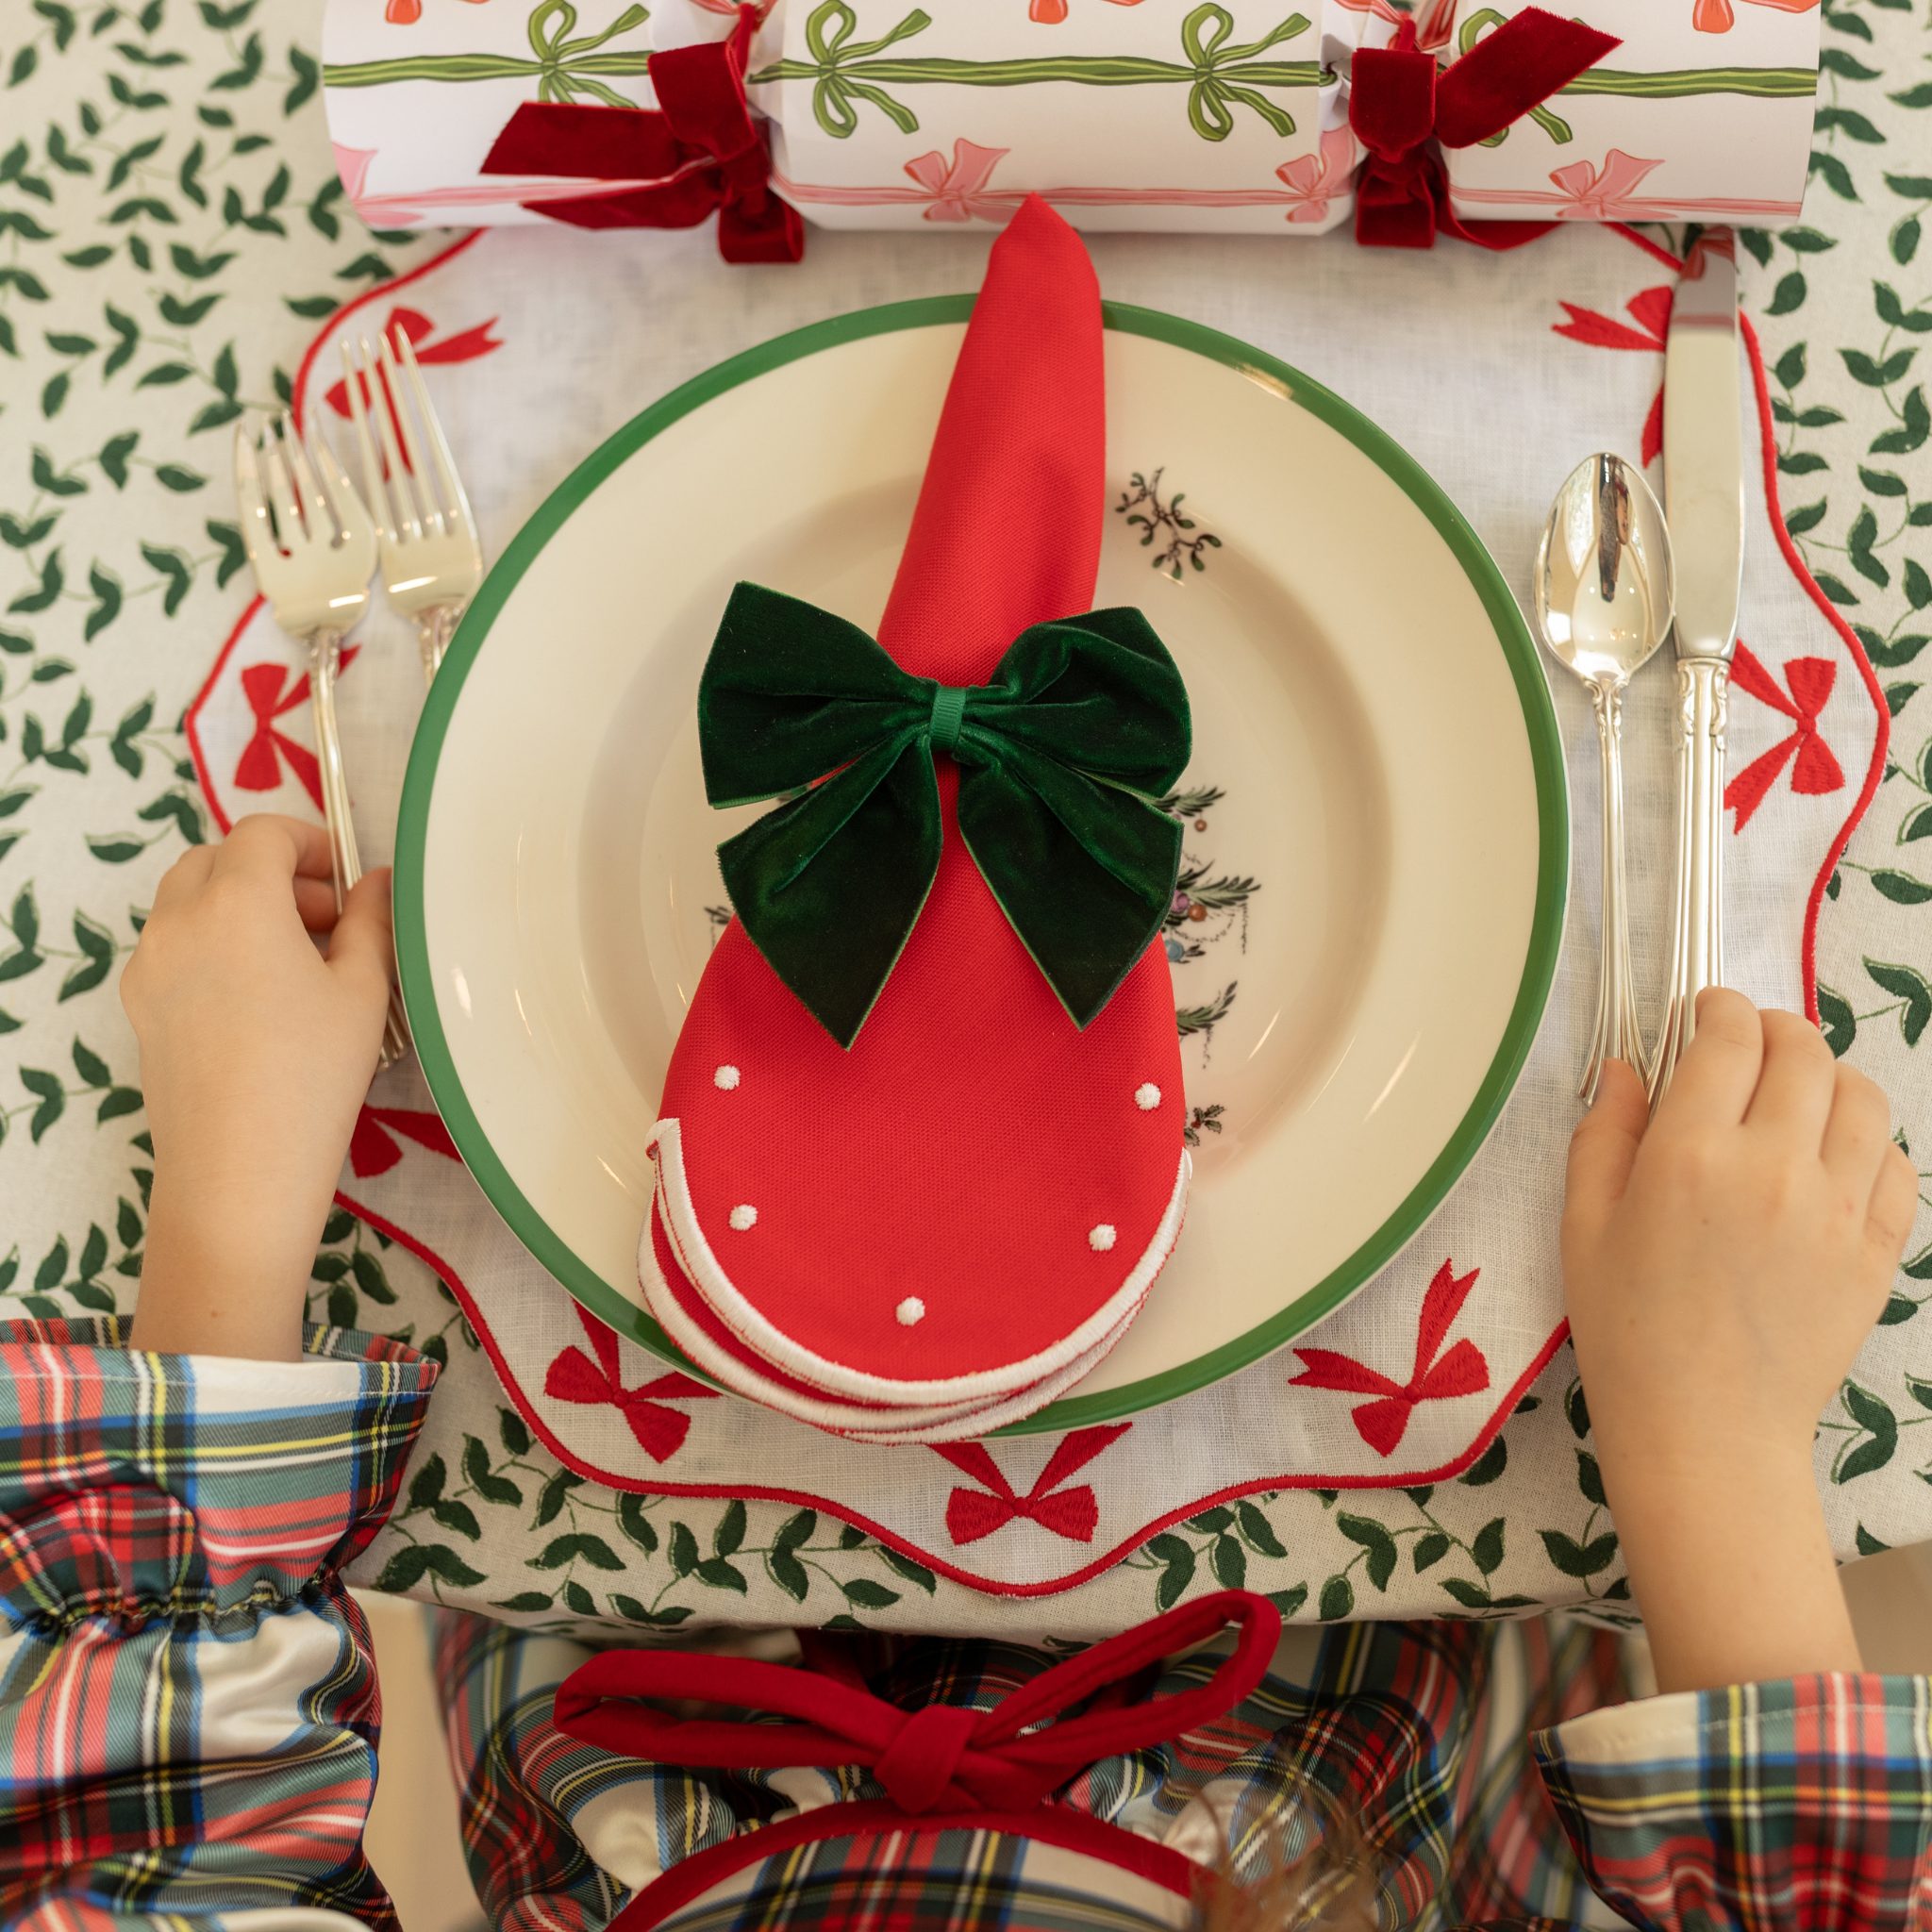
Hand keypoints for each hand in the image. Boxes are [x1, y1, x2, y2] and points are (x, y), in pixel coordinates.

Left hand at [123, 815, 393, 1361]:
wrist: (240, 1173)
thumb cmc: (313, 1077)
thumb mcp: (363, 991)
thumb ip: (370, 921)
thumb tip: (376, 884)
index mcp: (236, 902)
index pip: (263, 834)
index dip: (310, 841)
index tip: (345, 875)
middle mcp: (178, 922)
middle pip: (216, 859)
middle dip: (273, 872)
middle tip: (327, 917)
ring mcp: (149, 966)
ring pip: (189, 902)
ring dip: (241, 905)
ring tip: (298, 961)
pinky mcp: (140, 1008)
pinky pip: (176, 947)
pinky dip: (215, 945)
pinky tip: (262, 1000)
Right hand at [1563, 989, 1918, 1691]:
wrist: (1705, 1429)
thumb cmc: (1628, 1329)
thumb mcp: (1583, 1223)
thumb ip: (1604, 1132)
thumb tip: (1630, 1067)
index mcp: (1689, 1155)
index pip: (1728, 1037)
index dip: (1718, 1007)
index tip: (1704, 1015)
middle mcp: (1773, 1168)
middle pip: (1802, 1050)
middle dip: (1774, 1029)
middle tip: (1749, 1044)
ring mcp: (1837, 1208)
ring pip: (1862, 1096)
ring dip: (1827, 1076)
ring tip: (1798, 1093)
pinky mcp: (1877, 1248)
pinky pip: (1897, 1161)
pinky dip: (1870, 1140)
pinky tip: (1833, 1155)